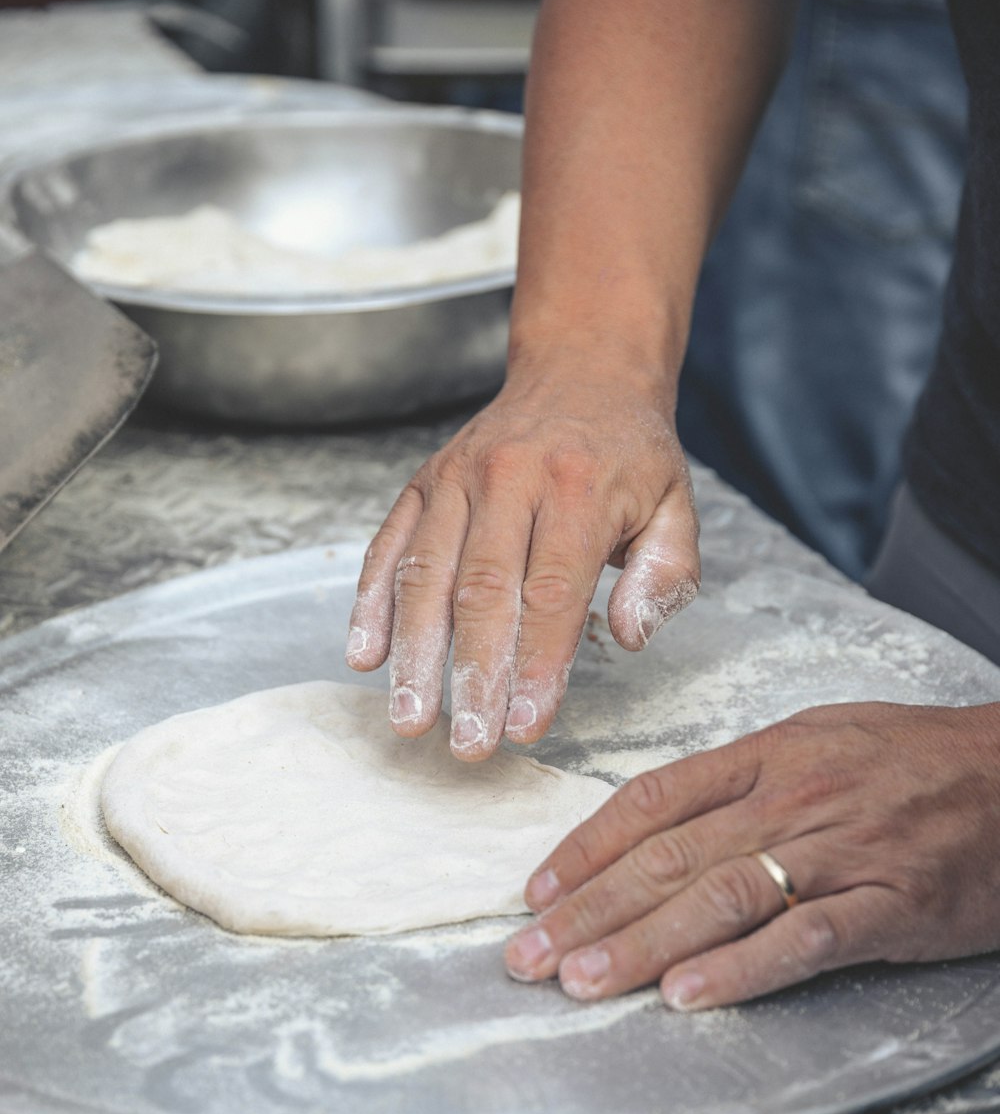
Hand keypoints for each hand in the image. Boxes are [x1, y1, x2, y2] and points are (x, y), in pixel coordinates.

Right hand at [345, 356, 698, 759]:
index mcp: (578, 487)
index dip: (536, 666)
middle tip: (468, 743)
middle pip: (482, 591)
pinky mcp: (423, 482)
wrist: (581, 370)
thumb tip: (629, 635)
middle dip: (472, 676)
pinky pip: (388, 546)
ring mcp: (456, 478)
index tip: (525, 727)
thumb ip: (666, 575)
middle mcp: (509, 477)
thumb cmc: (629, 455)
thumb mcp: (676, 506)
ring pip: (426, 574)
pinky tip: (364, 656)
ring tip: (410, 719)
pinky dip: (370, 603)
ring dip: (414, 654)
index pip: (551, 592)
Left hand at [505, 702, 999, 1007]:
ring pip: (721, 898)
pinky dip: (742, 969)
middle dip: (588, 912)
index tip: (536, 894)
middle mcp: (791, 799)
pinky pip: (804, 939)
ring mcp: (840, 853)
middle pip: (669, 858)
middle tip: (527, 957)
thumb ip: (740, 777)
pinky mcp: (889, 906)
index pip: (652, 802)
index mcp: (767, 756)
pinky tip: (688, 996)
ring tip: (582, 980)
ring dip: (642, 944)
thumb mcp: (820, 739)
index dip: (585, 850)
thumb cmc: (916, 759)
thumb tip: (658, 818)